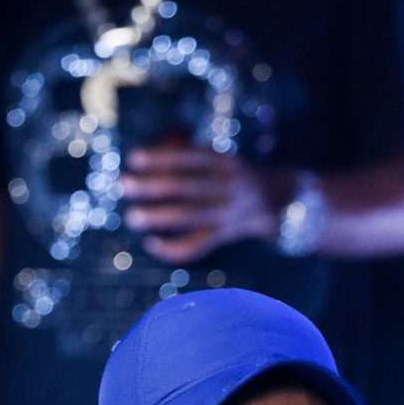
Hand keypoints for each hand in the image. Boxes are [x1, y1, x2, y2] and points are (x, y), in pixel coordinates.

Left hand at [119, 145, 281, 262]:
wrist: (279, 200)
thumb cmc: (237, 175)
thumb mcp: (223, 158)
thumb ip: (193, 157)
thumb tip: (149, 155)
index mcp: (225, 161)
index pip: (188, 158)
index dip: (160, 157)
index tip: (133, 157)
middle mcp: (226, 186)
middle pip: (184, 186)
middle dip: (151, 186)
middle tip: (123, 184)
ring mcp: (226, 213)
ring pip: (188, 216)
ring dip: (158, 217)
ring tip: (132, 215)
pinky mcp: (224, 235)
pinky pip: (197, 245)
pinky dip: (173, 248)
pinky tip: (152, 244)